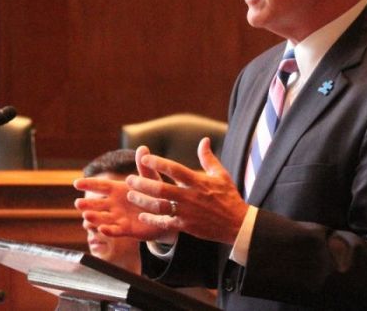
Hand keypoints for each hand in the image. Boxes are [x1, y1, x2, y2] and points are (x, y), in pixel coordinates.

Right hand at [74, 173, 170, 240]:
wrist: (167, 213)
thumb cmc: (156, 193)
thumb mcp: (151, 179)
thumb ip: (144, 167)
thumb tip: (142, 148)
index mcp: (117, 189)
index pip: (101, 186)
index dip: (89, 184)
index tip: (76, 183)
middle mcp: (115, 204)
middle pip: (98, 204)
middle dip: (88, 204)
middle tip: (77, 203)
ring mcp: (119, 217)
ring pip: (104, 218)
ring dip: (95, 217)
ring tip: (86, 215)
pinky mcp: (127, 229)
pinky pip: (116, 231)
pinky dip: (109, 231)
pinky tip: (102, 229)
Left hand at [126, 137, 247, 244]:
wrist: (237, 224)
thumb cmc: (228, 197)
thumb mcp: (221, 175)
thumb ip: (208, 157)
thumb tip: (204, 140)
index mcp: (198, 181)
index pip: (174, 169)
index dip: (158, 163)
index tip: (144, 158)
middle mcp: (190, 196)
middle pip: (162, 189)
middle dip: (142, 184)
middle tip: (129, 179)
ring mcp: (187, 212)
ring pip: (160, 207)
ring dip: (143, 201)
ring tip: (131, 196)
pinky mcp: (186, 226)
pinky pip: (165, 223)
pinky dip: (152, 220)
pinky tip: (141, 216)